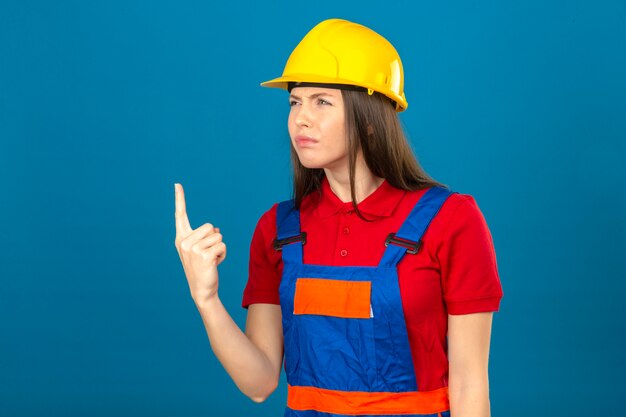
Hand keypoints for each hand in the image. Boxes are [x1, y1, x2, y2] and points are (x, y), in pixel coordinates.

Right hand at [174, 183, 225, 304]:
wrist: (202, 290)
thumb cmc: (202, 268)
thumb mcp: (200, 250)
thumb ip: (204, 236)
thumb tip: (215, 229)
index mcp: (180, 238)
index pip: (180, 215)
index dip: (180, 199)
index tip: (177, 184)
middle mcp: (184, 242)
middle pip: (210, 226)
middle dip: (214, 239)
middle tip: (208, 254)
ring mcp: (193, 248)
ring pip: (218, 236)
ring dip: (219, 247)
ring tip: (211, 259)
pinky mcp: (204, 255)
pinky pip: (222, 245)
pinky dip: (223, 254)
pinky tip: (216, 263)